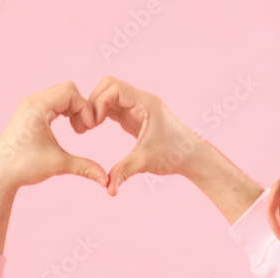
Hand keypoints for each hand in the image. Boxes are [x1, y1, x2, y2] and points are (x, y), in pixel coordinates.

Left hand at [0, 81, 108, 191]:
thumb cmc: (24, 167)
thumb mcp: (59, 164)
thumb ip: (85, 168)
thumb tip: (106, 181)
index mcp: (38, 107)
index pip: (71, 93)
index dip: (86, 109)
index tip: (89, 129)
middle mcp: (32, 102)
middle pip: (67, 89)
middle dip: (81, 107)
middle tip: (83, 129)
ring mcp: (29, 106)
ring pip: (60, 95)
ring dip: (73, 109)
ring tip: (77, 130)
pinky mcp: (29, 113)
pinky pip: (53, 102)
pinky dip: (64, 111)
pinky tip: (68, 128)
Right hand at [86, 75, 207, 195]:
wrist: (191, 157)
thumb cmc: (174, 156)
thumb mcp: (145, 162)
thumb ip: (124, 172)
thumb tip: (109, 190)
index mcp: (145, 103)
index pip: (114, 88)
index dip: (99, 102)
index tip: (94, 123)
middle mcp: (141, 100)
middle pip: (108, 86)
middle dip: (94, 102)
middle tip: (87, 124)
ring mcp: (137, 107)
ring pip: (109, 94)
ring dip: (96, 107)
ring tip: (88, 127)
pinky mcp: (134, 116)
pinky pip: (113, 106)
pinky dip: (101, 113)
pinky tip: (94, 127)